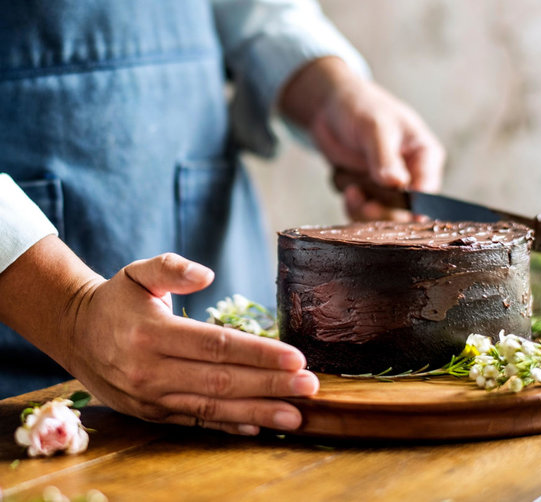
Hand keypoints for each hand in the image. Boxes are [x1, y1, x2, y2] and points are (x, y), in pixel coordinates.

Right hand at [0, 237, 318, 435]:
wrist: (75, 334)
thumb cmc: (116, 299)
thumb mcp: (137, 272)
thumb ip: (172, 267)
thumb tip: (208, 274)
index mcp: (152, 334)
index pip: (216, 346)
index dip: (258, 353)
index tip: (296, 357)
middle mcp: (151, 372)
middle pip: (222, 381)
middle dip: (270, 385)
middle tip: (310, 387)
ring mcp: (152, 399)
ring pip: (213, 407)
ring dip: (258, 411)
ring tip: (296, 415)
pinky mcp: (153, 413)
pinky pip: (196, 422)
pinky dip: (228, 426)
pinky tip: (257, 426)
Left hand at [279, 56, 445, 219]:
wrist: (330, 106)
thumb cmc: (361, 107)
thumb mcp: (375, 127)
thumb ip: (385, 157)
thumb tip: (397, 184)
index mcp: (424, 155)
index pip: (429, 188)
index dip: (419, 207)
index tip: (406, 216)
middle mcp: (411, 174)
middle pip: (407, 210)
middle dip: (387, 212)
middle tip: (368, 207)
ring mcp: (388, 185)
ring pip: (383, 215)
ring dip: (366, 210)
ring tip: (352, 192)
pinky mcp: (367, 191)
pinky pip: (362, 211)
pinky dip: (353, 207)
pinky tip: (348, 191)